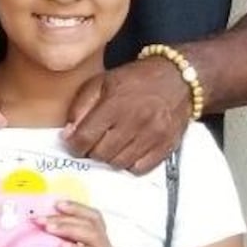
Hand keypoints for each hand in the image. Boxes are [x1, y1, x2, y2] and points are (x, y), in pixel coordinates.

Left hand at [48, 202, 119, 246]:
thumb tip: (36, 240)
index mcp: (98, 246)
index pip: (92, 217)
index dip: (75, 207)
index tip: (55, 204)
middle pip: (91, 221)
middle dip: (64, 216)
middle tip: (41, 218)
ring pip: (92, 235)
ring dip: (68, 228)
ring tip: (49, 228)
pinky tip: (62, 246)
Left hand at [65, 54, 190, 171]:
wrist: (178, 77)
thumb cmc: (136, 79)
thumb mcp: (101, 82)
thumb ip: (80, 107)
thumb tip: (68, 134)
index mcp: (115, 103)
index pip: (85, 138)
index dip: (75, 146)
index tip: (75, 144)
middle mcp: (135, 121)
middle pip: (101, 154)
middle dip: (92, 152)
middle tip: (94, 144)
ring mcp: (153, 135)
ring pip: (119, 164)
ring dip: (110, 159)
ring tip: (111, 146)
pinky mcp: (166, 145)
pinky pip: (141, 169)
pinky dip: (130, 165)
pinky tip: (128, 152)